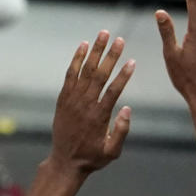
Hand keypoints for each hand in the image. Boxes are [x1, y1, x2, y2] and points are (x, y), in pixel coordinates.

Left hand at [50, 31, 133, 175]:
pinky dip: (77, 59)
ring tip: (103, 34)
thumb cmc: (92, 157)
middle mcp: (85, 105)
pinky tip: (84, 46)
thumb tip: (127, 108)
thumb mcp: (112, 152)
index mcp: (99, 117)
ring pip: (84, 71)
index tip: (132, 61)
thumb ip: (121, 131)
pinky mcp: (63, 98)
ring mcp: (72, 100)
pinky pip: (70, 75)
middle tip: (120, 40)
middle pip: (99, 75)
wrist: (64, 162)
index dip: (123, 75)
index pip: (113, 91)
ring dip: (95, 51)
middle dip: (110, 56)